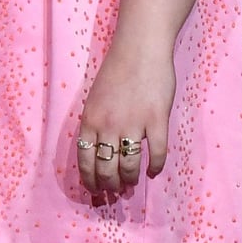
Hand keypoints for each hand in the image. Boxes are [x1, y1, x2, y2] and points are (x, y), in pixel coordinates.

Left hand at [76, 34, 174, 196]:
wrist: (139, 50)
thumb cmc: (116, 72)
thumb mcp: (95, 98)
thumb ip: (95, 123)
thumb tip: (97, 150)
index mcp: (90, 119)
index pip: (85, 160)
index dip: (90, 181)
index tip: (95, 192)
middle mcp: (108, 125)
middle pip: (106, 169)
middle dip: (110, 186)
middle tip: (116, 193)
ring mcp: (133, 124)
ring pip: (129, 166)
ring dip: (130, 180)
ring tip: (131, 185)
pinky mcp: (156, 121)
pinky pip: (156, 154)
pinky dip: (155, 168)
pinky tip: (152, 172)